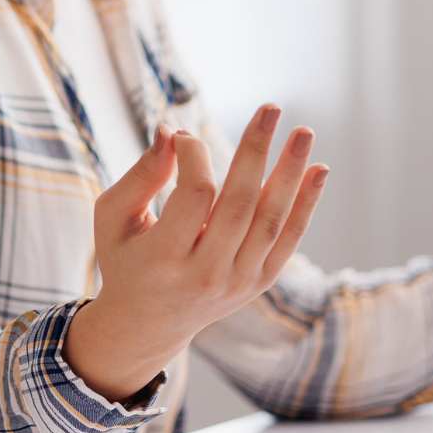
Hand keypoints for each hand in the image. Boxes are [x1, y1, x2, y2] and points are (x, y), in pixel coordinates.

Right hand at [64, 105, 328, 400]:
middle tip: (271, 108)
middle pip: (240, 204)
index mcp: (164, 259)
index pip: (195, 195)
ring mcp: (238, 282)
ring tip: (303, 132)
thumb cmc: (126, 258)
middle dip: (256, 150)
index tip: (185, 136)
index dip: (195, 155)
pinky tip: (318, 170)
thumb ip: (142, 174)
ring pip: (271, 221)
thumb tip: (171, 129)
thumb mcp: (114, 217)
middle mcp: (206, 275)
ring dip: (290, 172)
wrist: (147, 324)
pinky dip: (306, 204)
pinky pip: (288, 239)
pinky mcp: (259, 283)